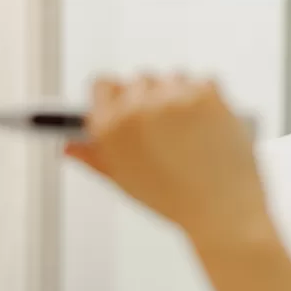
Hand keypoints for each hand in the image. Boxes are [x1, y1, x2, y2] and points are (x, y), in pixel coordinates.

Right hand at [64, 74, 270, 240]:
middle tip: (166, 127)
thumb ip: (93, 158)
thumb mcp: (125, 181)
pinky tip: (210, 124)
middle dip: (151, 97)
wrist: (222, 214)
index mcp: (110, 127)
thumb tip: (68, 146)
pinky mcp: (207, 94)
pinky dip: (208, 97)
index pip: (102, 84)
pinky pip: (204, 80)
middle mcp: (137, 108)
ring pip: (173, 77)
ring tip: (190, 131)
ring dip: (180, 94)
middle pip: (139, 79)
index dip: (115, 94)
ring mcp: (173, 98)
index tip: (126, 102)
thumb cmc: (173, 201)